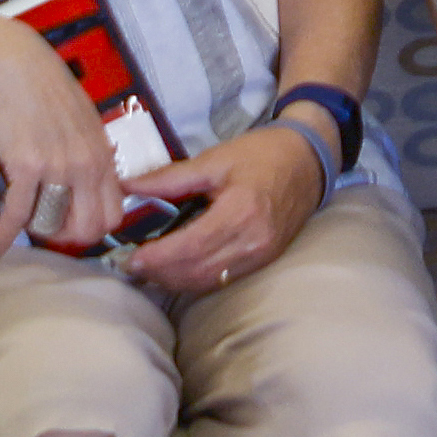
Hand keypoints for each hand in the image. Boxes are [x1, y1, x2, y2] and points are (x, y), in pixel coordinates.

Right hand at [0, 17, 129, 258]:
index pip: (115, 213)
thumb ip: (89, 151)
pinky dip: (5, 234)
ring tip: (24, 225)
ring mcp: (59, 168)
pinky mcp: (27, 167)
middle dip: (70, 236)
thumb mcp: (82, 118)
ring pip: (55, 225)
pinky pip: (18, 214)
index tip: (72, 221)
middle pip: (91, 228)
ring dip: (38, 232)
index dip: (93, 226)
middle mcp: (87, 165)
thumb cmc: (43, 86)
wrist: (10, 64)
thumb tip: (89, 178)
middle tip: (49, 228)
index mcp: (103, 155)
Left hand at [121, 116, 333, 299]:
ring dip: (175, 281)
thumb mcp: (214, 160)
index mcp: (240, 212)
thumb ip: (169, 178)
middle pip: (197, 271)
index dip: (157, 257)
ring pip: (209, 281)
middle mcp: (253, 241)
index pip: (190, 247)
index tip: (129, 257)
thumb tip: (127, 186)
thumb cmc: (262, 154)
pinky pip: (223, 279)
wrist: (309, 160)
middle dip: (160, 274)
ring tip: (148, 271)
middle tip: (130, 267)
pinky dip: (196, 280)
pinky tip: (176, 272)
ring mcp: (261, 254)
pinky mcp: (264, 260)